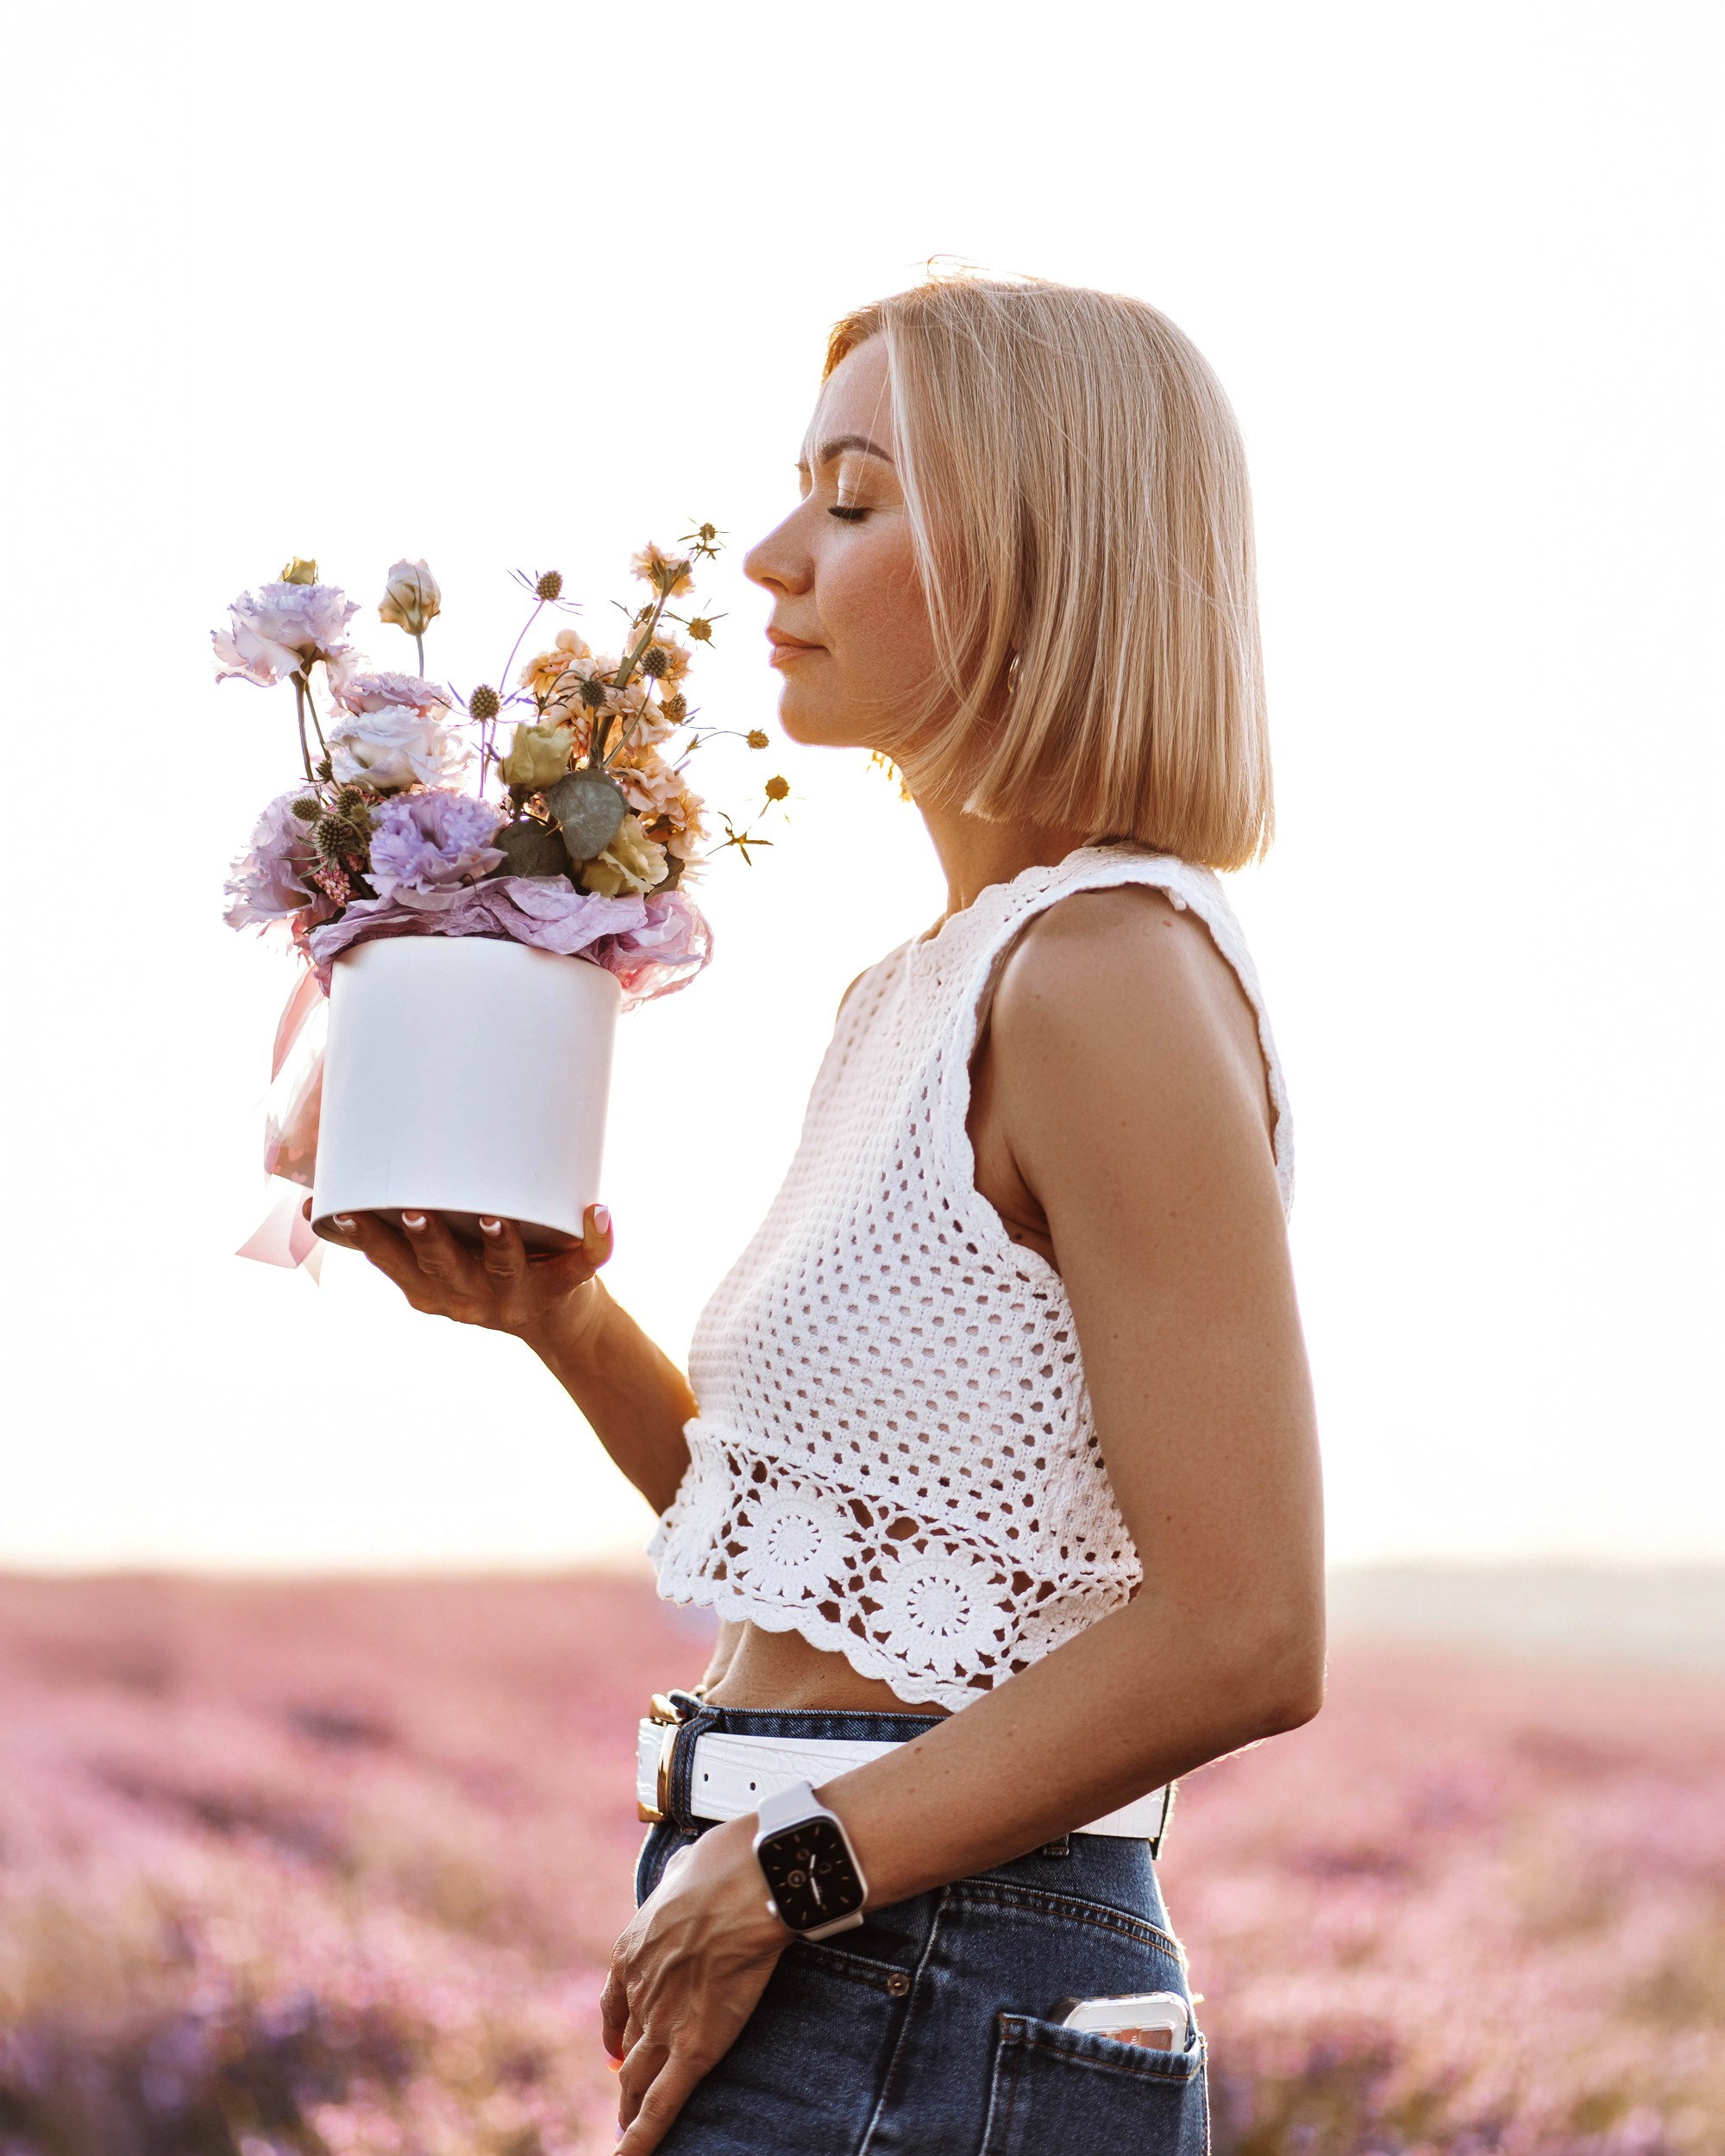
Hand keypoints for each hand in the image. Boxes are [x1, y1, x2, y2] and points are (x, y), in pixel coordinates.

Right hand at [304, 1199, 613, 1340]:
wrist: (558, 1318)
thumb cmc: (484, 1268)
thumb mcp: (436, 1261)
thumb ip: (395, 1233)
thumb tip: (314, 1204)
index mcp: (433, 1289)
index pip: (392, 1264)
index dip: (368, 1240)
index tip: (342, 1211)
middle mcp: (470, 1295)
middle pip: (443, 1269)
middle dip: (426, 1240)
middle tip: (413, 1209)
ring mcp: (517, 1293)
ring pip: (504, 1268)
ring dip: (497, 1243)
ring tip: (493, 1218)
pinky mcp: (565, 1285)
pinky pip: (584, 1263)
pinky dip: (596, 1240)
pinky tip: (599, 1212)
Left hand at [602, 1818, 789, 2152]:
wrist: (747, 1882)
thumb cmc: (727, 1864)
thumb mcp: (686, 1866)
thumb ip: (682, 1878)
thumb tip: (692, 1866)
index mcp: (632, 1948)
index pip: (615, 2003)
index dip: (617, 2030)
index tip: (618, 2047)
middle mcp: (638, 1990)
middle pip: (625, 2048)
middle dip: (624, 2078)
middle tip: (623, 2101)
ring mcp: (662, 2023)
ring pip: (637, 2082)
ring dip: (629, 2111)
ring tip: (626, 2135)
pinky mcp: (694, 2047)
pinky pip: (661, 2105)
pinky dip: (640, 2140)